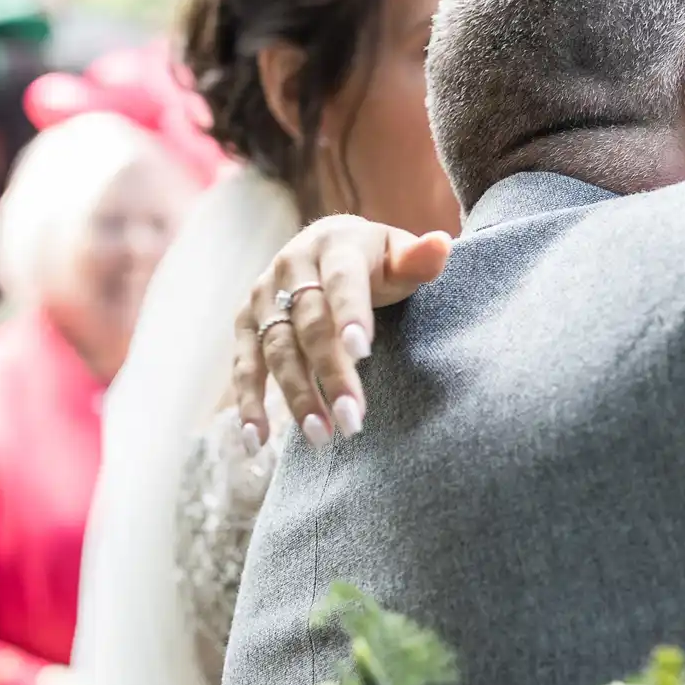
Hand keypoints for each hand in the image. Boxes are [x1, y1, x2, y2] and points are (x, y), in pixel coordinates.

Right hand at [233, 215, 451, 449]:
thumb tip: (440, 245)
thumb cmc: (375, 260)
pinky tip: (256, 440)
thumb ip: (418, 259)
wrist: (327, 245)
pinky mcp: (247, 323)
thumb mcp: (399, 254)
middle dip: (330, 373)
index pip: (342, 282)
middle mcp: (291, 266)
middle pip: (310, 325)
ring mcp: (264, 295)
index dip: (350, 314)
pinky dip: (249, 403)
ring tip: (321, 434)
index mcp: (335, 245)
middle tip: (352, 419)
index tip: (362, 352)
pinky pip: (244, 365)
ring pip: (276, 349)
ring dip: (296, 395)